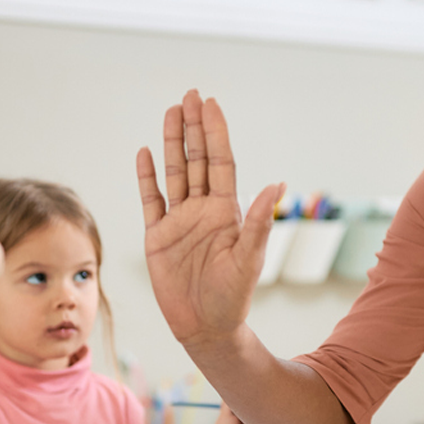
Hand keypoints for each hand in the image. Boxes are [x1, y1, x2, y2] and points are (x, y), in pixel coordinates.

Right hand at [135, 90, 283, 346]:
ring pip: (174, 173)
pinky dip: (147, 177)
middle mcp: (203, 209)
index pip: (221, 163)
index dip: (216, 133)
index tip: (211, 104)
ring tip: (171, 112)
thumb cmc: (233, 296)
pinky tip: (145, 152)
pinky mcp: (157, 235)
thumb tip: (277, 184)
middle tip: (190, 95)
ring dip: (172, 143)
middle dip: (194, 127)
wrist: (205, 328)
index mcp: (227, 211)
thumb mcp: (250, 258)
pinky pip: (151, 199)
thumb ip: (259, 221)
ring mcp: (179, 220)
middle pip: (197, 160)